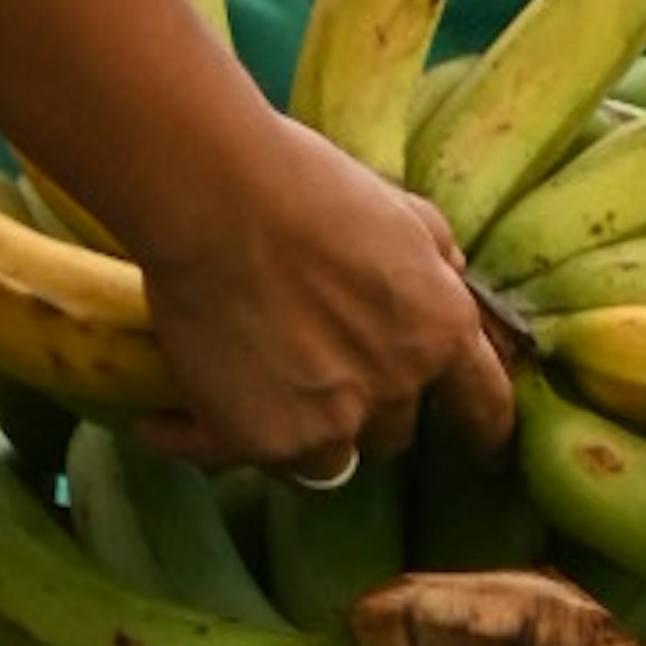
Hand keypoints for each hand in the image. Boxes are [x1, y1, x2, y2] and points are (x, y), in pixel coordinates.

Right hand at [134, 107, 517, 485]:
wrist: (219, 198)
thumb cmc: (307, 185)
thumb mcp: (401, 208)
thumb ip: (434, 252)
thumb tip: (451, 270)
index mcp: (442, 331)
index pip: (484, 404)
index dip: (484, 432)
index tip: (484, 453)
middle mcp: (397, 388)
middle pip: (391, 432)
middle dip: (363, 410)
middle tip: (310, 370)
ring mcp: (331, 423)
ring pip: (324, 460)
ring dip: (294, 436)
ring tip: (244, 397)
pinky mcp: (261, 441)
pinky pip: (233, 458)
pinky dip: (195, 440)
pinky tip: (161, 424)